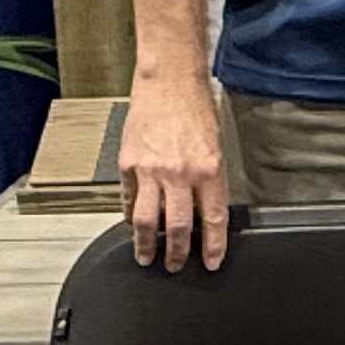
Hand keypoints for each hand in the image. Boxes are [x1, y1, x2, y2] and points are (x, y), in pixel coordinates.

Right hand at [119, 63, 228, 271]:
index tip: (212, 261)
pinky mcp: (129, 163)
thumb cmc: (195, 104)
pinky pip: (129, 198)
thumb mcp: (215, 143)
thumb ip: (209, 177)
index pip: (213, 219)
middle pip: (179, 227)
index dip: (213, 245)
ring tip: (147, 256)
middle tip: (176, 265)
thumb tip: (206, 208)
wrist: (169, 79)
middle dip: (178, 253)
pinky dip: (130, 216)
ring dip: (147, 244)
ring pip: (148, 221)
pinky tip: (131, 226)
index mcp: (208, 168)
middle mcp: (180, 173)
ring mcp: (151, 170)